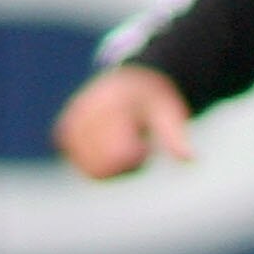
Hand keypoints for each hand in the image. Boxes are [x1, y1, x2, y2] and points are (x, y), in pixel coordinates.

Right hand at [54, 63, 194, 177]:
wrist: (130, 82)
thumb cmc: (153, 101)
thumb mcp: (170, 115)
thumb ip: (175, 137)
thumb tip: (190, 160)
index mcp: (111, 103)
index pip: (116, 156)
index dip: (134, 158)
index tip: (143, 145)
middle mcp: (85, 111)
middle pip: (103, 168)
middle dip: (124, 165)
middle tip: (136, 144)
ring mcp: (72, 122)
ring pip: (93, 171)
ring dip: (112, 167)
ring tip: (124, 144)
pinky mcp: (64, 133)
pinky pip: (84, 167)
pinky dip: (98, 164)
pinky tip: (109, 147)